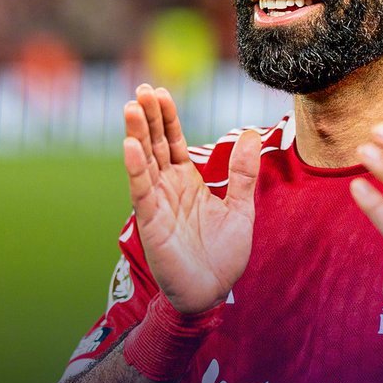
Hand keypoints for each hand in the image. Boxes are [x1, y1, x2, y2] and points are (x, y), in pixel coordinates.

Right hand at [123, 84, 260, 313]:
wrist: (213, 293)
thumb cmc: (224, 254)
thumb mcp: (240, 207)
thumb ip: (242, 172)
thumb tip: (251, 134)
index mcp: (187, 182)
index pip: (173, 141)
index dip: (167, 117)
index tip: (160, 91)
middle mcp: (168, 188)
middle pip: (156, 144)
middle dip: (149, 117)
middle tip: (141, 89)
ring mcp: (157, 203)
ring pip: (144, 162)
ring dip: (137, 134)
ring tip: (132, 107)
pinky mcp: (152, 222)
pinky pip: (142, 191)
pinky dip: (135, 168)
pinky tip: (130, 145)